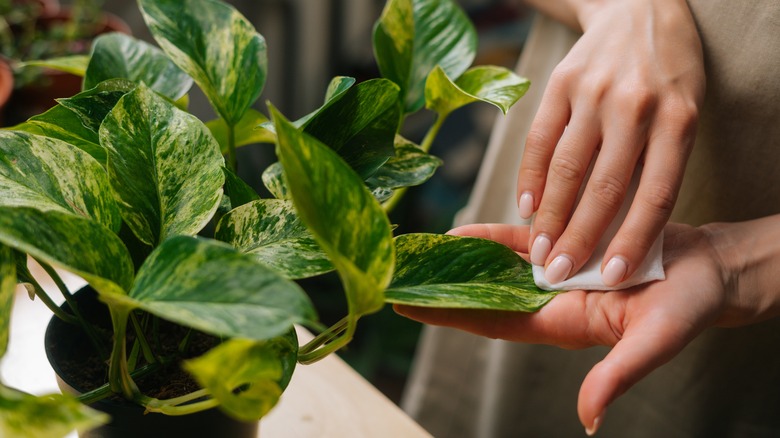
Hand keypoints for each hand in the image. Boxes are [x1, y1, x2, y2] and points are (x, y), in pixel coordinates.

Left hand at [395, 220, 779, 433]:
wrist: (709, 270)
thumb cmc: (688, 307)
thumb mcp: (656, 340)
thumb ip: (620, 374)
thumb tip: (589, 418)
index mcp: (560, 324)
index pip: (490, 322)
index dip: (447, 316)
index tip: (404, 307)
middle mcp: (548, 301)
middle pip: (481, 297)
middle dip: (439, 289)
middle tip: (394, 276)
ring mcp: (554, 274)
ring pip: (493, 268)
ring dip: (456, 261)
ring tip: (416, 252)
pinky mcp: (565, 246)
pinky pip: (517, 242)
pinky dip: (489, 237)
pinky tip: (460, 230)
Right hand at [517, 0, 704, 285]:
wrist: (642, 10)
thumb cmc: (669, 77)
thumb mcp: (682, 116)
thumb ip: (654, 166)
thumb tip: (621, 231)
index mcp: (678, 120)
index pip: (654, 195)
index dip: (632, 240)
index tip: (610, 277)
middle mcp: (635, 106)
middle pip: (603, 188)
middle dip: (578, 238)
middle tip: (557, 274)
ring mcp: (594, 92)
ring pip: (566, 168)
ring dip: (549, 216)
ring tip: (537, 250)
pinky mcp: (560, 82)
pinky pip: (539, 139)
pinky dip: (530, 176)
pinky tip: (525, 206)